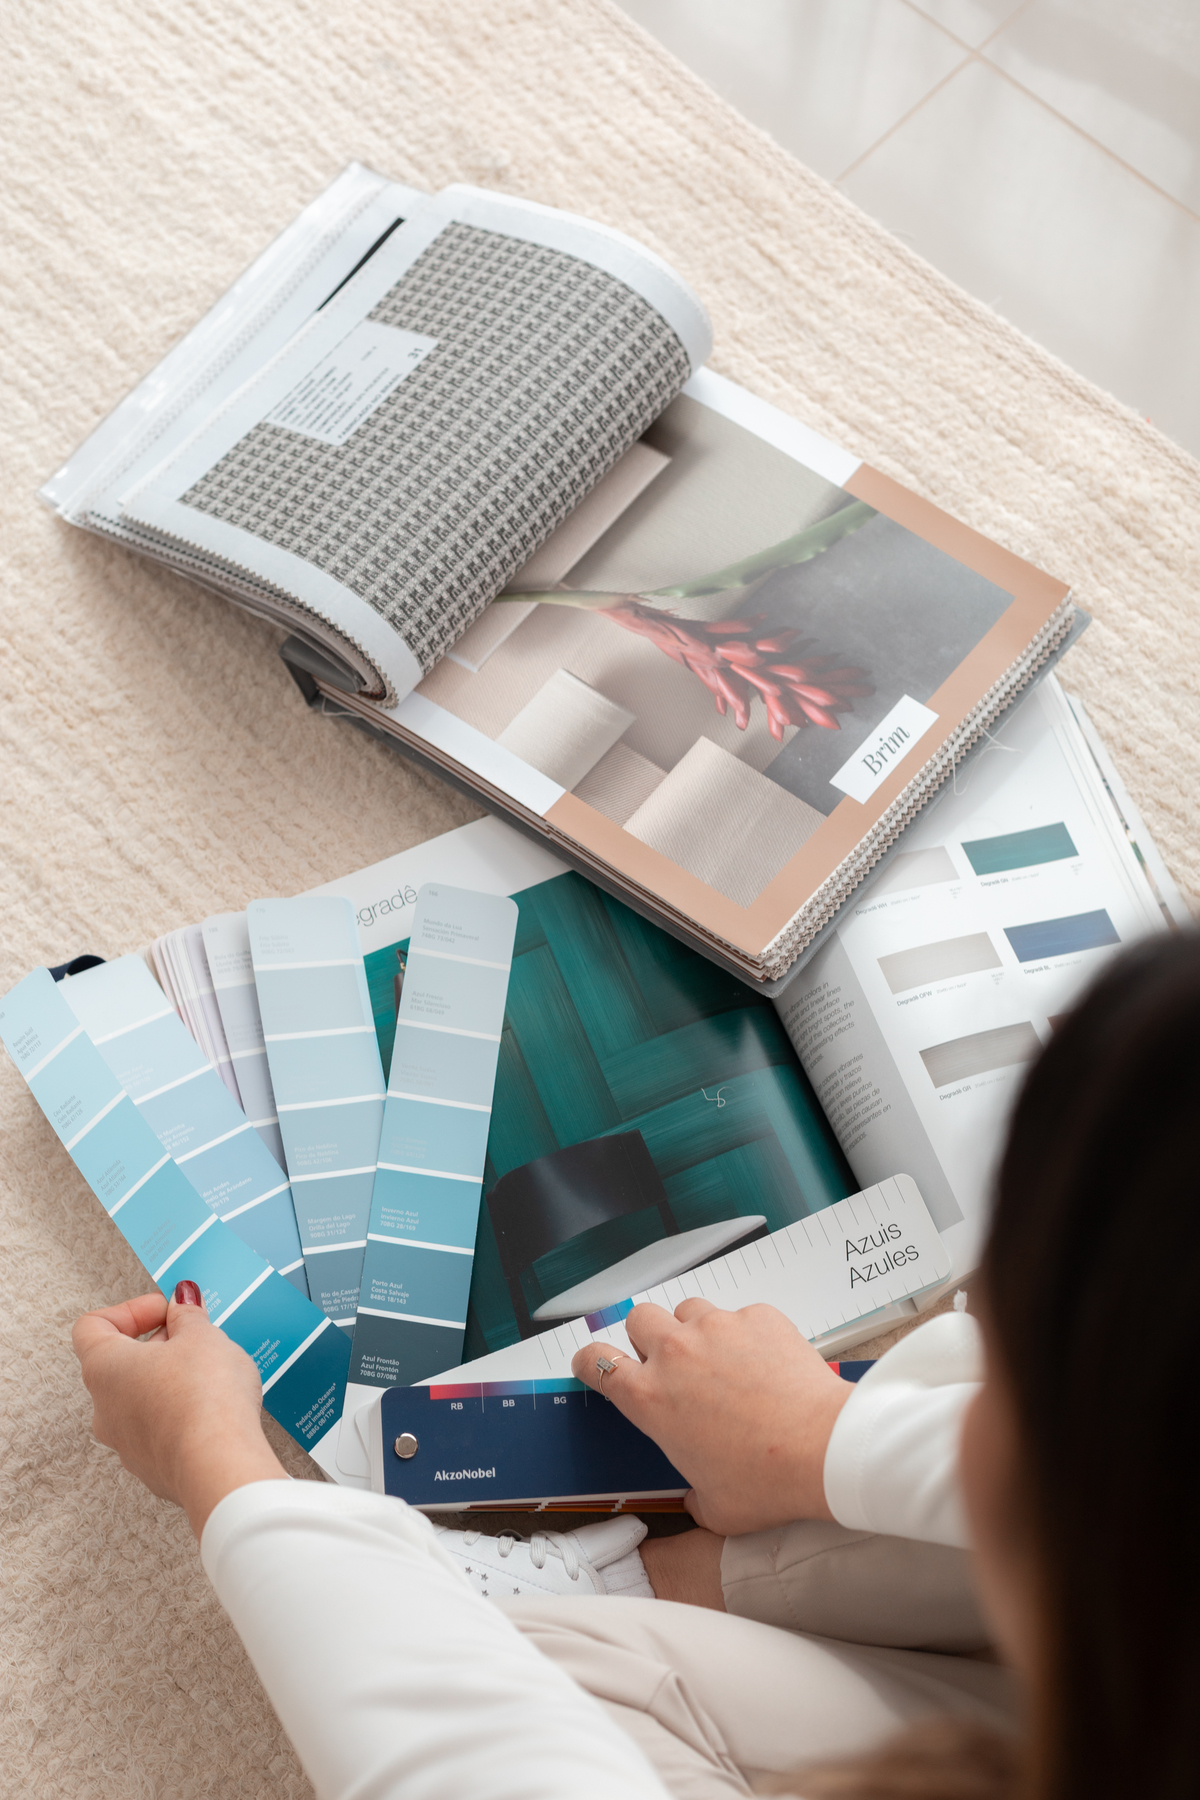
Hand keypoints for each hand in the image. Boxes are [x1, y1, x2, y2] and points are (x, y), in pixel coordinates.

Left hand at [71, 1284, 286, 1538]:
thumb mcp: (203, 1336)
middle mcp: (105, 1408)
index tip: (167, 1310)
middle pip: (120, 1363)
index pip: (93, 1326)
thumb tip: (182, 1301)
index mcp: (105, 1368)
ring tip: (212, 1373)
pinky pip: (161, 1430)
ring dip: (171, 1379)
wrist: (219, 1466)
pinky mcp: (152, 1467)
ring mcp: (126, 1443)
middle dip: (160, 1344)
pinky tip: (214, 1408)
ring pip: (141, 1399)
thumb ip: (188, 1314)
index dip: (131, 1310)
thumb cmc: (203, 1398)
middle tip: (197, 1338)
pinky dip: (182, 1413)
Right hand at [571, 1299, 852, 1534]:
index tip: (596, 1366)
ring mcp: (716, 1328)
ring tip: (719, 1360)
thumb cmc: (767, 1480)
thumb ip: (693, 1496)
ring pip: (687, 1309)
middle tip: (670, 1364)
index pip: (595, 1362)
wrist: (822, 1449)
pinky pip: (740, 1314)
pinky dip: (745, 1333)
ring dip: (694, 1330)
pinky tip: (764, 1363)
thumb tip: (697, 1497)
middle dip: (647, 1338)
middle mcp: (675, 1353)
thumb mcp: (714, 1507)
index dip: (591, 1362)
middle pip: (638, 1320)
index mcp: (650, 1399)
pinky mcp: (757, 1316)